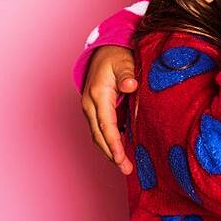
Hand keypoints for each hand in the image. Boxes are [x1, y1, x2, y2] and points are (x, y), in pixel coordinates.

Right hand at [81, 45, 136, 174]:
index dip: (114, 144)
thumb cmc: (116, 56)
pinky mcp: (95, 111)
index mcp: (97, 94)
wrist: (103, 51)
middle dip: (111, 154)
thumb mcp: (123, 62)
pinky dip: (109, 143)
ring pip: (98, 136)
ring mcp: (90, 109)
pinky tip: (121, 152)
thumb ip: (127, 74)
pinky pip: (101, 130)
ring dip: (109, 152)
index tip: (121, 159)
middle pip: (99, 136)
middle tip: (127, 169)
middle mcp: (90, 104)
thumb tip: (130, 85)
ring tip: (125, 166)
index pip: (106, 125)